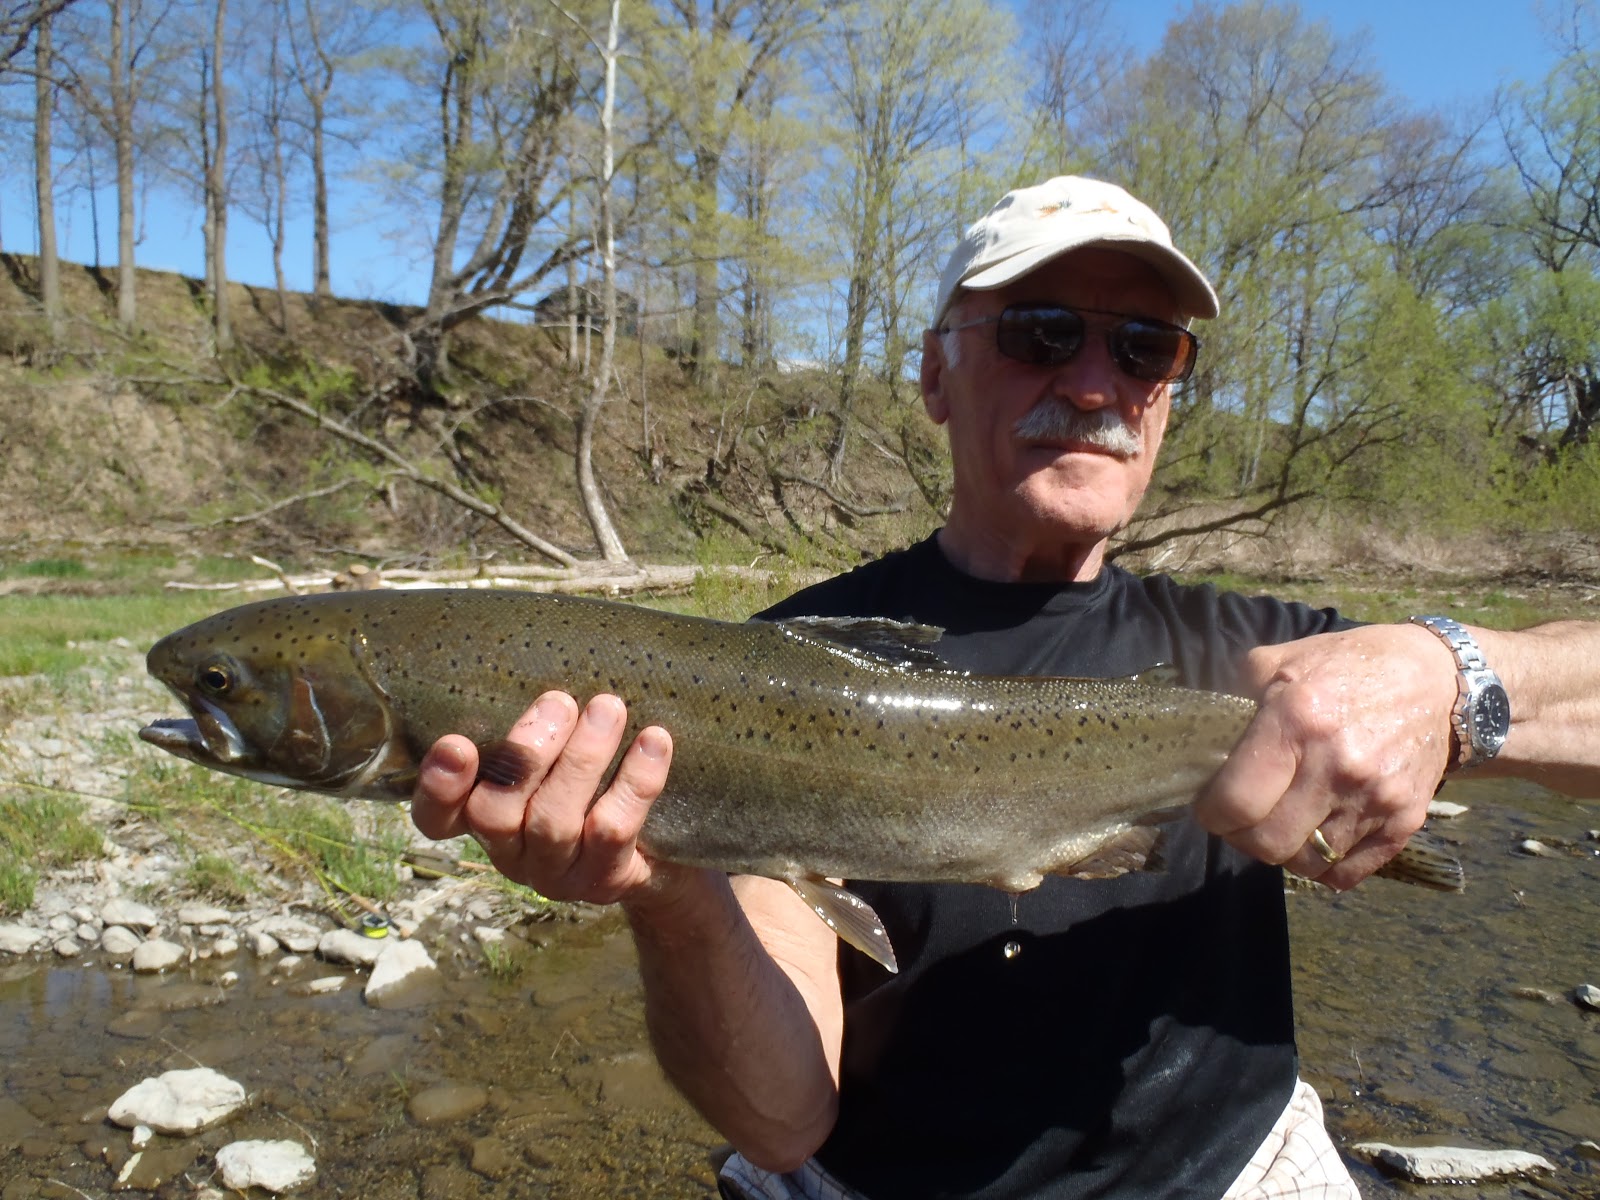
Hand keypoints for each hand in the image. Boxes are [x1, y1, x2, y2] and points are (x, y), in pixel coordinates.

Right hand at [410, 690, 678, 905]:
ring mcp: (556, 873)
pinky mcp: (604, 880)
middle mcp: (510, 852)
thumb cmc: (595, 779)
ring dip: (582, 759)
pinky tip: (654, 740)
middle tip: (559, 702)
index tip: (456, 743)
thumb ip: (538, 723)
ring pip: (553, 822)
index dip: (439, 786)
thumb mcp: (556, 752)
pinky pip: (613, 831)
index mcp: (482, 817)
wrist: (664, 847)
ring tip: (609, 708)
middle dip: (525, 755)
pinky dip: (635, 781)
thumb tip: (540, 650)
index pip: (437, 816)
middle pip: (494, 814)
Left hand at [1194, 623, 1455, 888]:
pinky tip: (1315, 836)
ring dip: (1282, 851)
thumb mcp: (1283, 659)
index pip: (1236, 801)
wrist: (1441, 682)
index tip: (1210, 805)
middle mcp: (1337, 765)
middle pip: (1267, 843)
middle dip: (1241, 837)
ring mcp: (1375, 798)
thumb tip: (1195, 726)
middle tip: (1240, 819)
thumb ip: (1236, 691)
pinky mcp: (1404, 822)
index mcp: (1298, 720)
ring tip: (1278, 824)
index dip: (1212, 812)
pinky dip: (1323, 866)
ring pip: (1305, 863)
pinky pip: (1347, 874)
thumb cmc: (1349, 666)